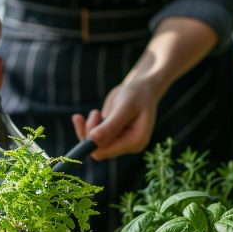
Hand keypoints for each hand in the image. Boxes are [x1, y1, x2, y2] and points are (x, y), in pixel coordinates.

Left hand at [71, 16, 217, 159]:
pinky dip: (87, 125)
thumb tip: (93, 142)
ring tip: (95, 112)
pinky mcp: (112, 131)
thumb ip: (110, 125)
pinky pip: (94, 135)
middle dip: (90, 134)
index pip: (106, 152)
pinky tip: (86, 115)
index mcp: (135, 141)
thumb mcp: (125, 105)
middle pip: (99, 149)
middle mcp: (127, 143)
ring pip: (94, 142)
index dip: (92, 142)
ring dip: (89, 128)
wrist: (146, 79)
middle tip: (89, 115)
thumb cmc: (141, 89)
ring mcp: (119, 138)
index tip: (86, 123)